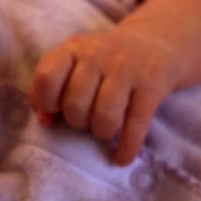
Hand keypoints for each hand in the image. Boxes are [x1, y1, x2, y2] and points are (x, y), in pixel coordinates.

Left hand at [30, 27, 176, 164]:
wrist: (155, 43)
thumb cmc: (104, 61)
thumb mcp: (74, 62)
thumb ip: (50, 88)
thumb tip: (45, 120)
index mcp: (73, 49)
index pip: (47, 78)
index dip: (47, 102)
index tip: (57, 109)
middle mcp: (99, 56)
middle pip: (75, 105)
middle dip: (77, 121)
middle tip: (87, 118)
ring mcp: (127, 71)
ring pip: (104, 118)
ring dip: (101, 133)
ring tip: (104, 129)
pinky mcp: (151, 88)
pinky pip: (135, 128)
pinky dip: (126, 149)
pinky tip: (121, 157)